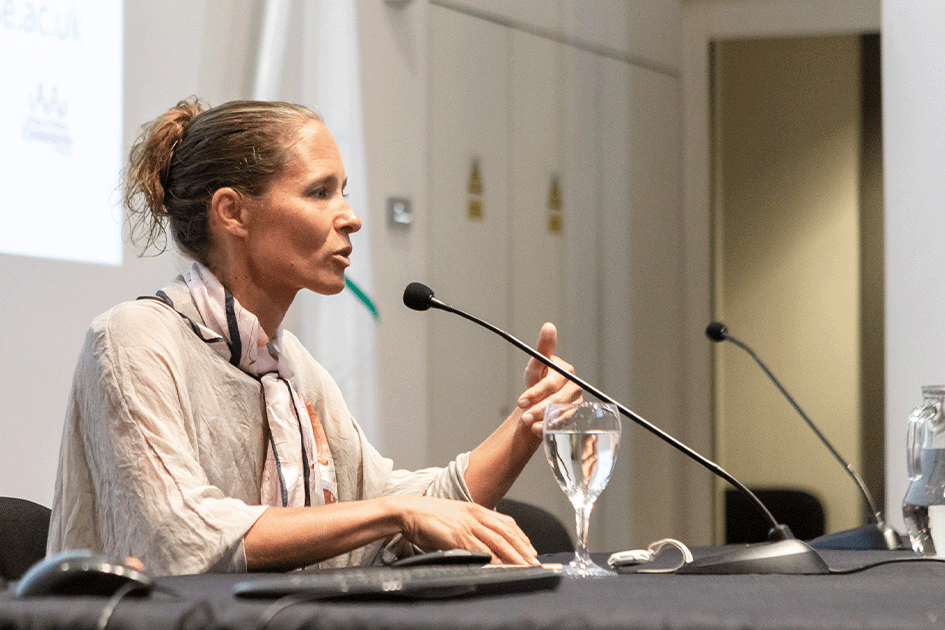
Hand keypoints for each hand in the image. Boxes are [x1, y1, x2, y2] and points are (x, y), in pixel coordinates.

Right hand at [396, 496, 537, 564]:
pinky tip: (501, 567)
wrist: (409, 511)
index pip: (506, 522)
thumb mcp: (456, 516)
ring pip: (498, 541)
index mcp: (476, 509)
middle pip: (506, 533)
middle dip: (523, 549)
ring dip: (513, 556)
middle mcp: (475, 515)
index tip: (530, 549)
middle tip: (534, 562)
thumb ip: (472, 525)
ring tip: (524, 567)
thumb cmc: (429, 516)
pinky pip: (480, 550)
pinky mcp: (458, 536)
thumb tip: (485, 541)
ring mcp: (467, 525)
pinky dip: (493, 560)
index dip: (521, 536)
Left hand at [517, 323, 581, 436]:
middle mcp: (575, 388)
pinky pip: (564, 425)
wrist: (538, 400)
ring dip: (544, 420)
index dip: (536, 392)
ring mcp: (577, 404)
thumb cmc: (538, 379)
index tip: (520, 402)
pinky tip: (537, 431)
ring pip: (562, 413)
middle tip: (524, 417)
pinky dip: (550, 429)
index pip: (552, 383)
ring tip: (528, 424)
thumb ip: (543, 348)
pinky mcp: (575, 418)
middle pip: (559, 400)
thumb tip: (549, 326)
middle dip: (539, 408)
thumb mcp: (536, 364)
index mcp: (566, 372)